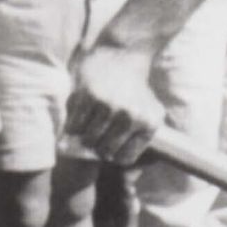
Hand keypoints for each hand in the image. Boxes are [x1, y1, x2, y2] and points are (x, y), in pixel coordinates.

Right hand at [65, 39, 166, 164]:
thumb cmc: (136, 89)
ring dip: (84, 137)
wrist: (123, 54)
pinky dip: (73, 125)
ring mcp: (108, 107)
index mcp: (148, 124)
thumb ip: (142, 140)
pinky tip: (80, 115)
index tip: (109, 149)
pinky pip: (74, 125)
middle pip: (104, 151)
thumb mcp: (152, 113)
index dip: (114, 157)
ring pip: (88, 139)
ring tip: (89, 126)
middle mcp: (130, 117)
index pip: (124, 159)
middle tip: (96, 138)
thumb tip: (133, 172)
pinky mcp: (88, 96)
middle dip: (98, 147)